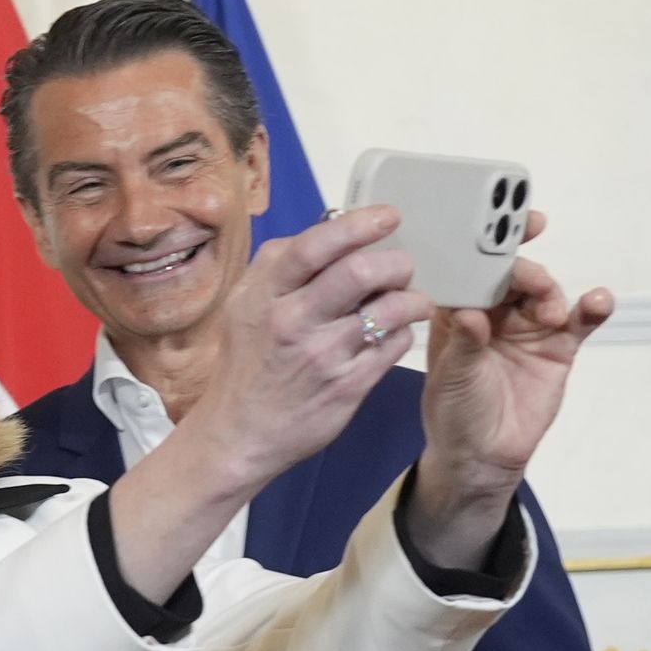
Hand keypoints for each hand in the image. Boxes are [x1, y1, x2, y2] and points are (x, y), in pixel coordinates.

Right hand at [190, 205, 423, 486]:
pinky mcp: (347, 386)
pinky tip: (394, 332)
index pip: (315, 246)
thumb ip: (278, 267)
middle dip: (395, 262)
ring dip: (412, 298)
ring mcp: (323, 355)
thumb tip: (326, 229)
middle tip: (401, 267)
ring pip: (388, 309)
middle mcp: (293, 321)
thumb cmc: (246, 365)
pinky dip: (403, 331)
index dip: (358, 224)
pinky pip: (393, 345)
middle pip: (359, 272)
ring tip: (412, 300)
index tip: (388, 216)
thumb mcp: (243, 306)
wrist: (237, 434)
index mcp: (266, 295)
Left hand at [409, 227, 613, 566]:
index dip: (482, 245)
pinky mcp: (559, 345)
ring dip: (550, 292)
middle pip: (511, 273)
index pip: (469, 268)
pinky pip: (580, 320)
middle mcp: (495, 310)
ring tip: (551, 313)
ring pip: (545, 292)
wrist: (483, 455)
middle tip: (530, 274)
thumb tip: (471, 314)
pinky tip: (599, 301)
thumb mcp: (451, 379)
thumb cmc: (454, 411)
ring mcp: (529, 325)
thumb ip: (464, 345)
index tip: (496, 226)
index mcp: (458, 308)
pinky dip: (592, 307)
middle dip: (522, 266)